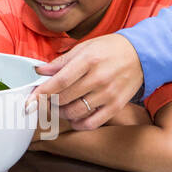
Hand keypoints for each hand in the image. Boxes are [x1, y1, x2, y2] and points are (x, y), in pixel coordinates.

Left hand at [25, 33, 144, 130]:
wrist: (142, 54)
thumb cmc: (110, 49)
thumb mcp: (84, 48)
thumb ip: (61, 62)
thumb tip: (40, 71)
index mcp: (88, 61)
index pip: (59, 81)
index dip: (42, 92)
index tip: (29, 101)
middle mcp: (98, 78)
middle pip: (65, 98)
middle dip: (49, 102)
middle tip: (45, 100)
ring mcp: (108, 94)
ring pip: (76, 112)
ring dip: (62, 113)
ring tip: (59, 106)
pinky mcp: (116, 106)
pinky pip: (92, 122)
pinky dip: (78, 123)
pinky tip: (74, 117)